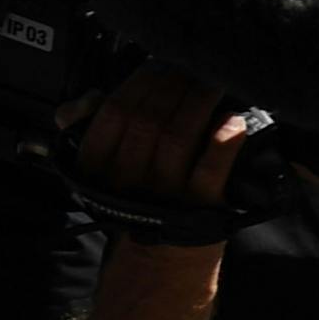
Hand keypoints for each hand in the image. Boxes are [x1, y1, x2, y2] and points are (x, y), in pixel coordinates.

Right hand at [51, 67, 249, 212]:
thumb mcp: (98, 164)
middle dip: (172, 87)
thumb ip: (85, 126)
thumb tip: (88, 99)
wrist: (160, 256)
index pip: (113, 113)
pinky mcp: (199, 210)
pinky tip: (233, 122)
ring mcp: (164, 196)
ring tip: (213, 83)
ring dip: (198, 104)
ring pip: (178, 140)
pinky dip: (222, 146)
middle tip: (192, 66)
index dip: (138, 83)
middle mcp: (127, 181)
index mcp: (97, 167)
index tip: (158, 63)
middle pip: (148, 122)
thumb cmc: (134, 197)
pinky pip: (209, 174)